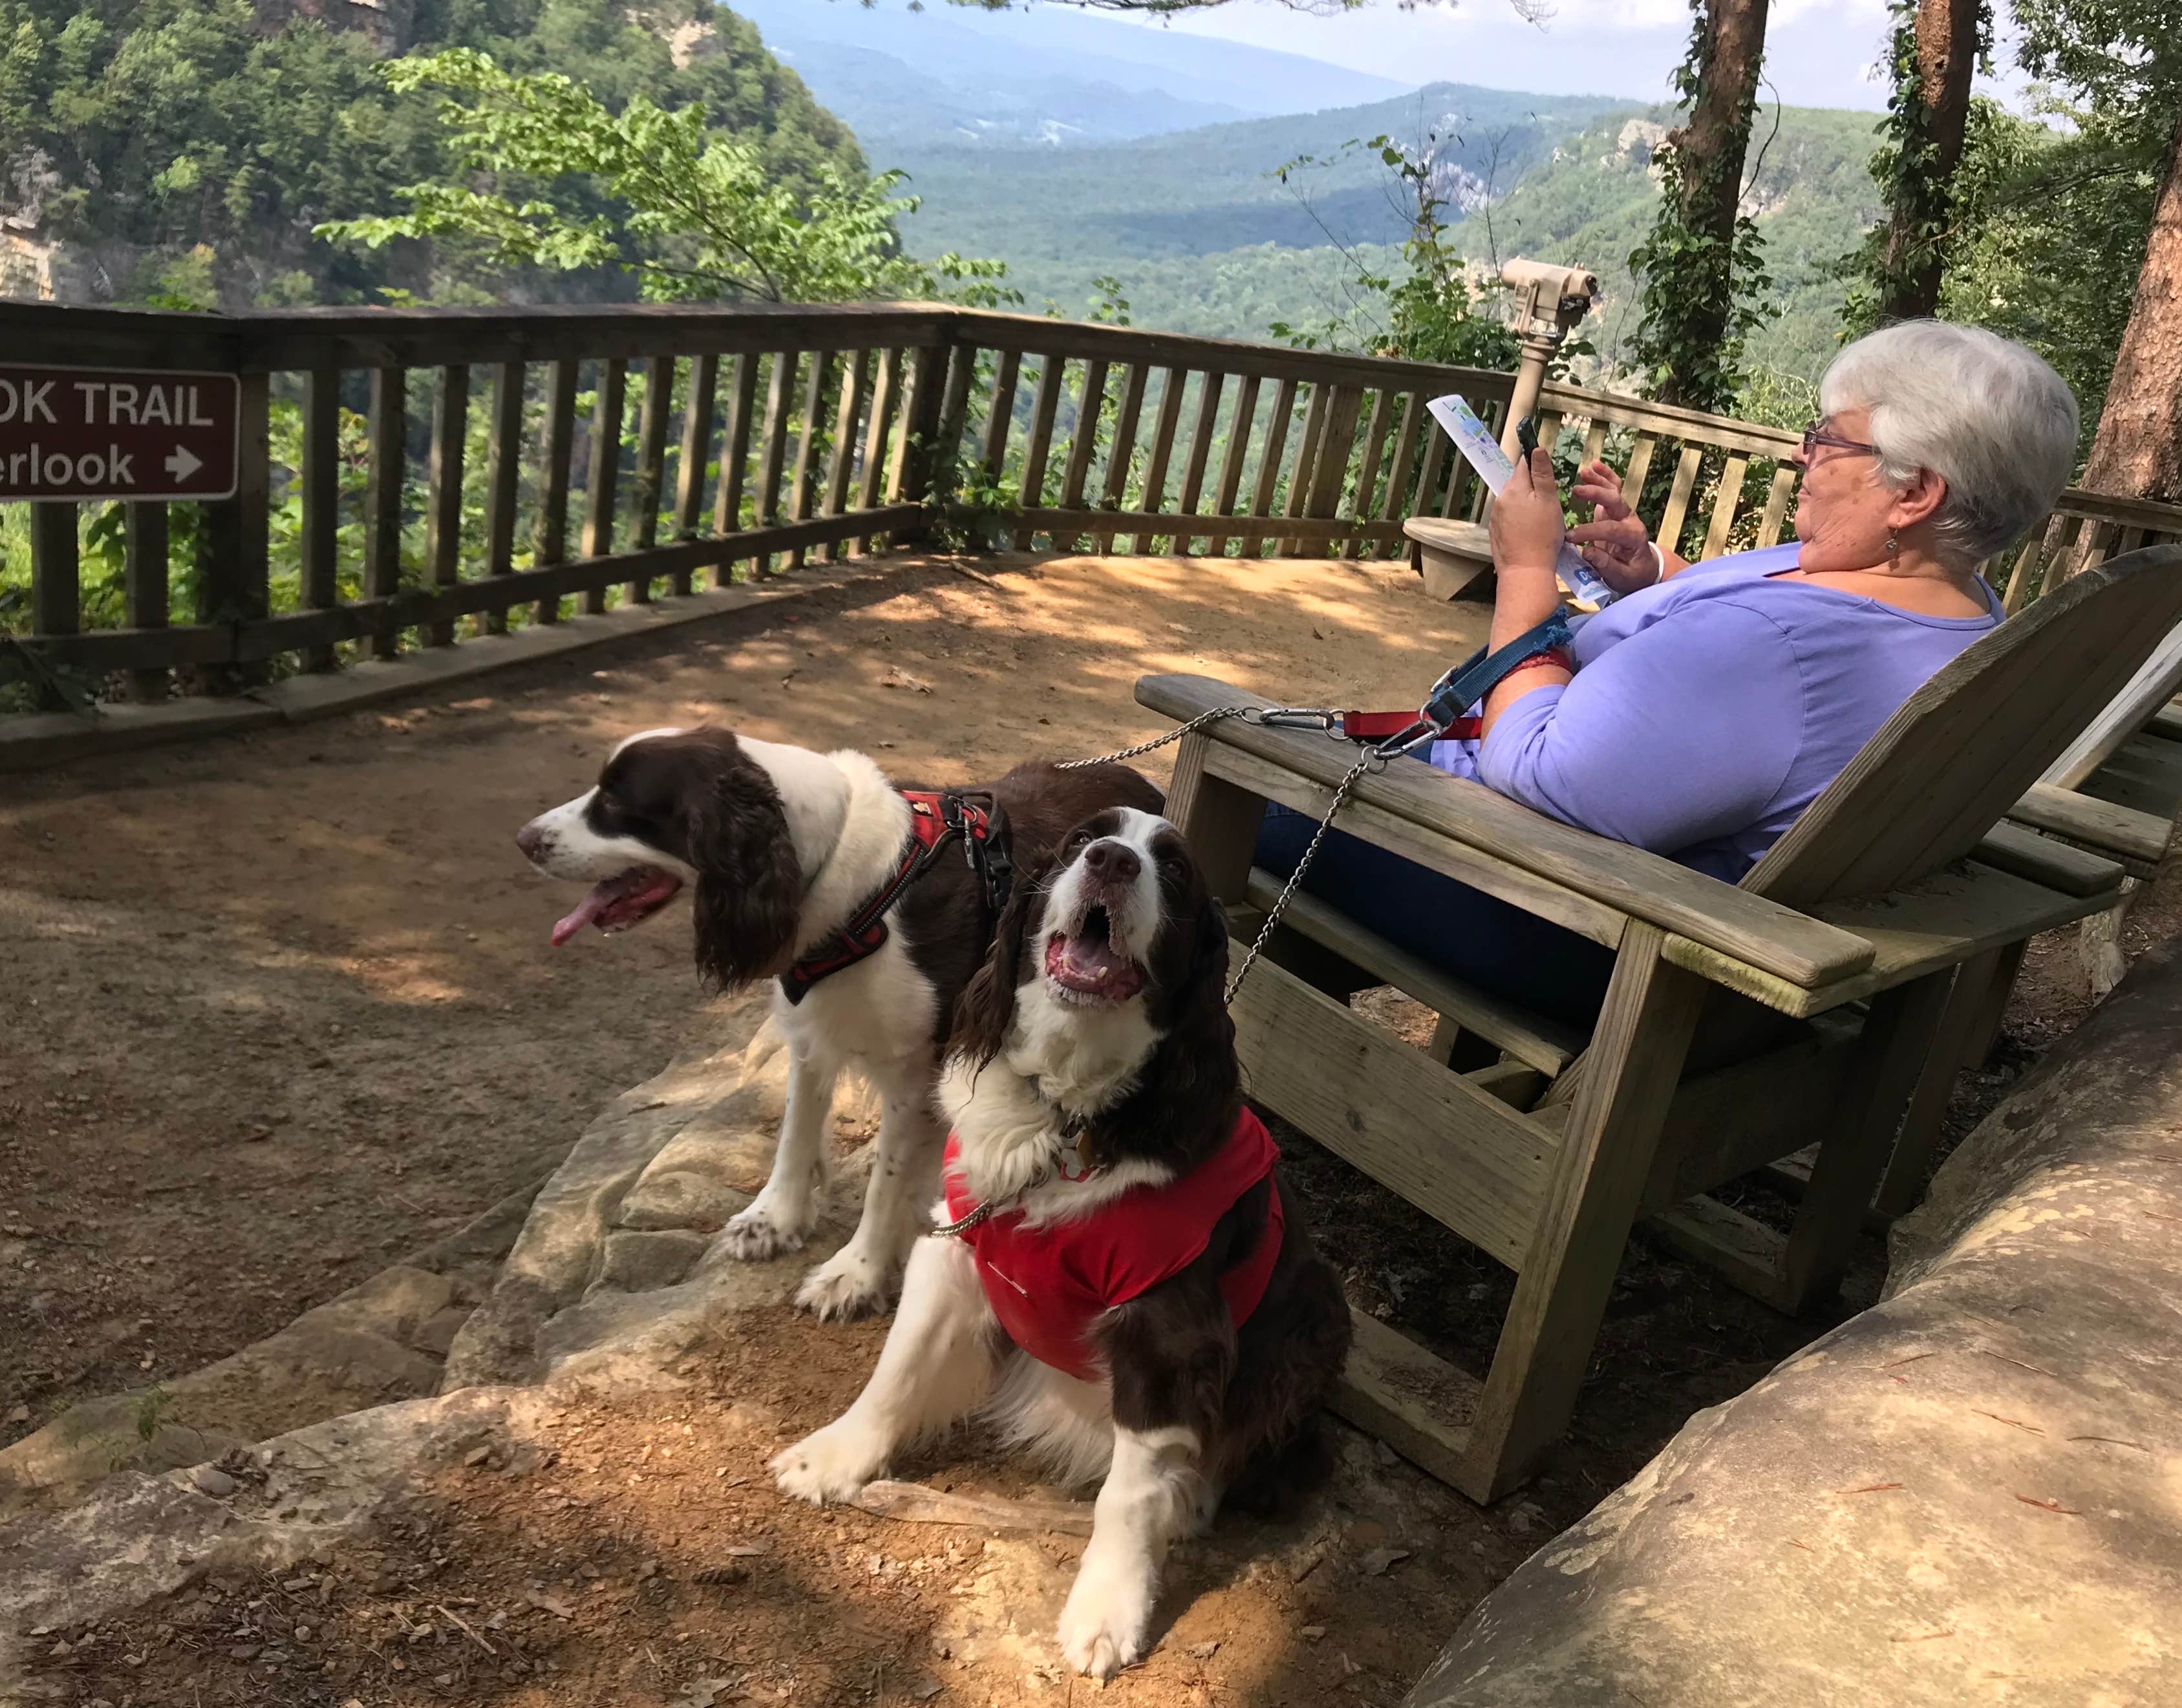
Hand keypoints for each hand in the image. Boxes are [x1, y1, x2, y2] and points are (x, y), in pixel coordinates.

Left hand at [1487, 446, 1566, 578]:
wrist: (1526, 571)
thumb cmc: (1543, 536)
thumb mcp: (1549, 501)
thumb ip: (1542, 474)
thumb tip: (1536, 448)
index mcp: (1513, 489)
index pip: (1523, 464)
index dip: (1537, 467)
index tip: (1547, 477)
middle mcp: (1500, 500)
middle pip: (1518, 483)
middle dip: (1532, 488)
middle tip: (1548, 505)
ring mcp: (1496, 517)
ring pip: (1514, 501)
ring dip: (1526, 504)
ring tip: (1541, 521)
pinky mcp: (1496, 532)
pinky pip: (1509, 517)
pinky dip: (1519, 520)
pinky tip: (1530, 532)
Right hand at [1567, 459, 1657, 593]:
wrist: (1643, 569)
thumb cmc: (1632, 575)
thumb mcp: (1621, 577)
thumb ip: (1606, 565)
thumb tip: (1587, 552)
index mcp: (1633, 538)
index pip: (1611, 530)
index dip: (1590, 532)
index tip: (1570, 537)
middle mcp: (1631, 521)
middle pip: (1616, 502)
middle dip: (1597, 495)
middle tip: (1577, 491)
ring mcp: (1625, 513)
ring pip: (1614, 491)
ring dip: (1599, 480)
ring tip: (1584, 472)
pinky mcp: (1617, 510)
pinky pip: (1614, 488)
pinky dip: (1606, 476)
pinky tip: (1595, 465)